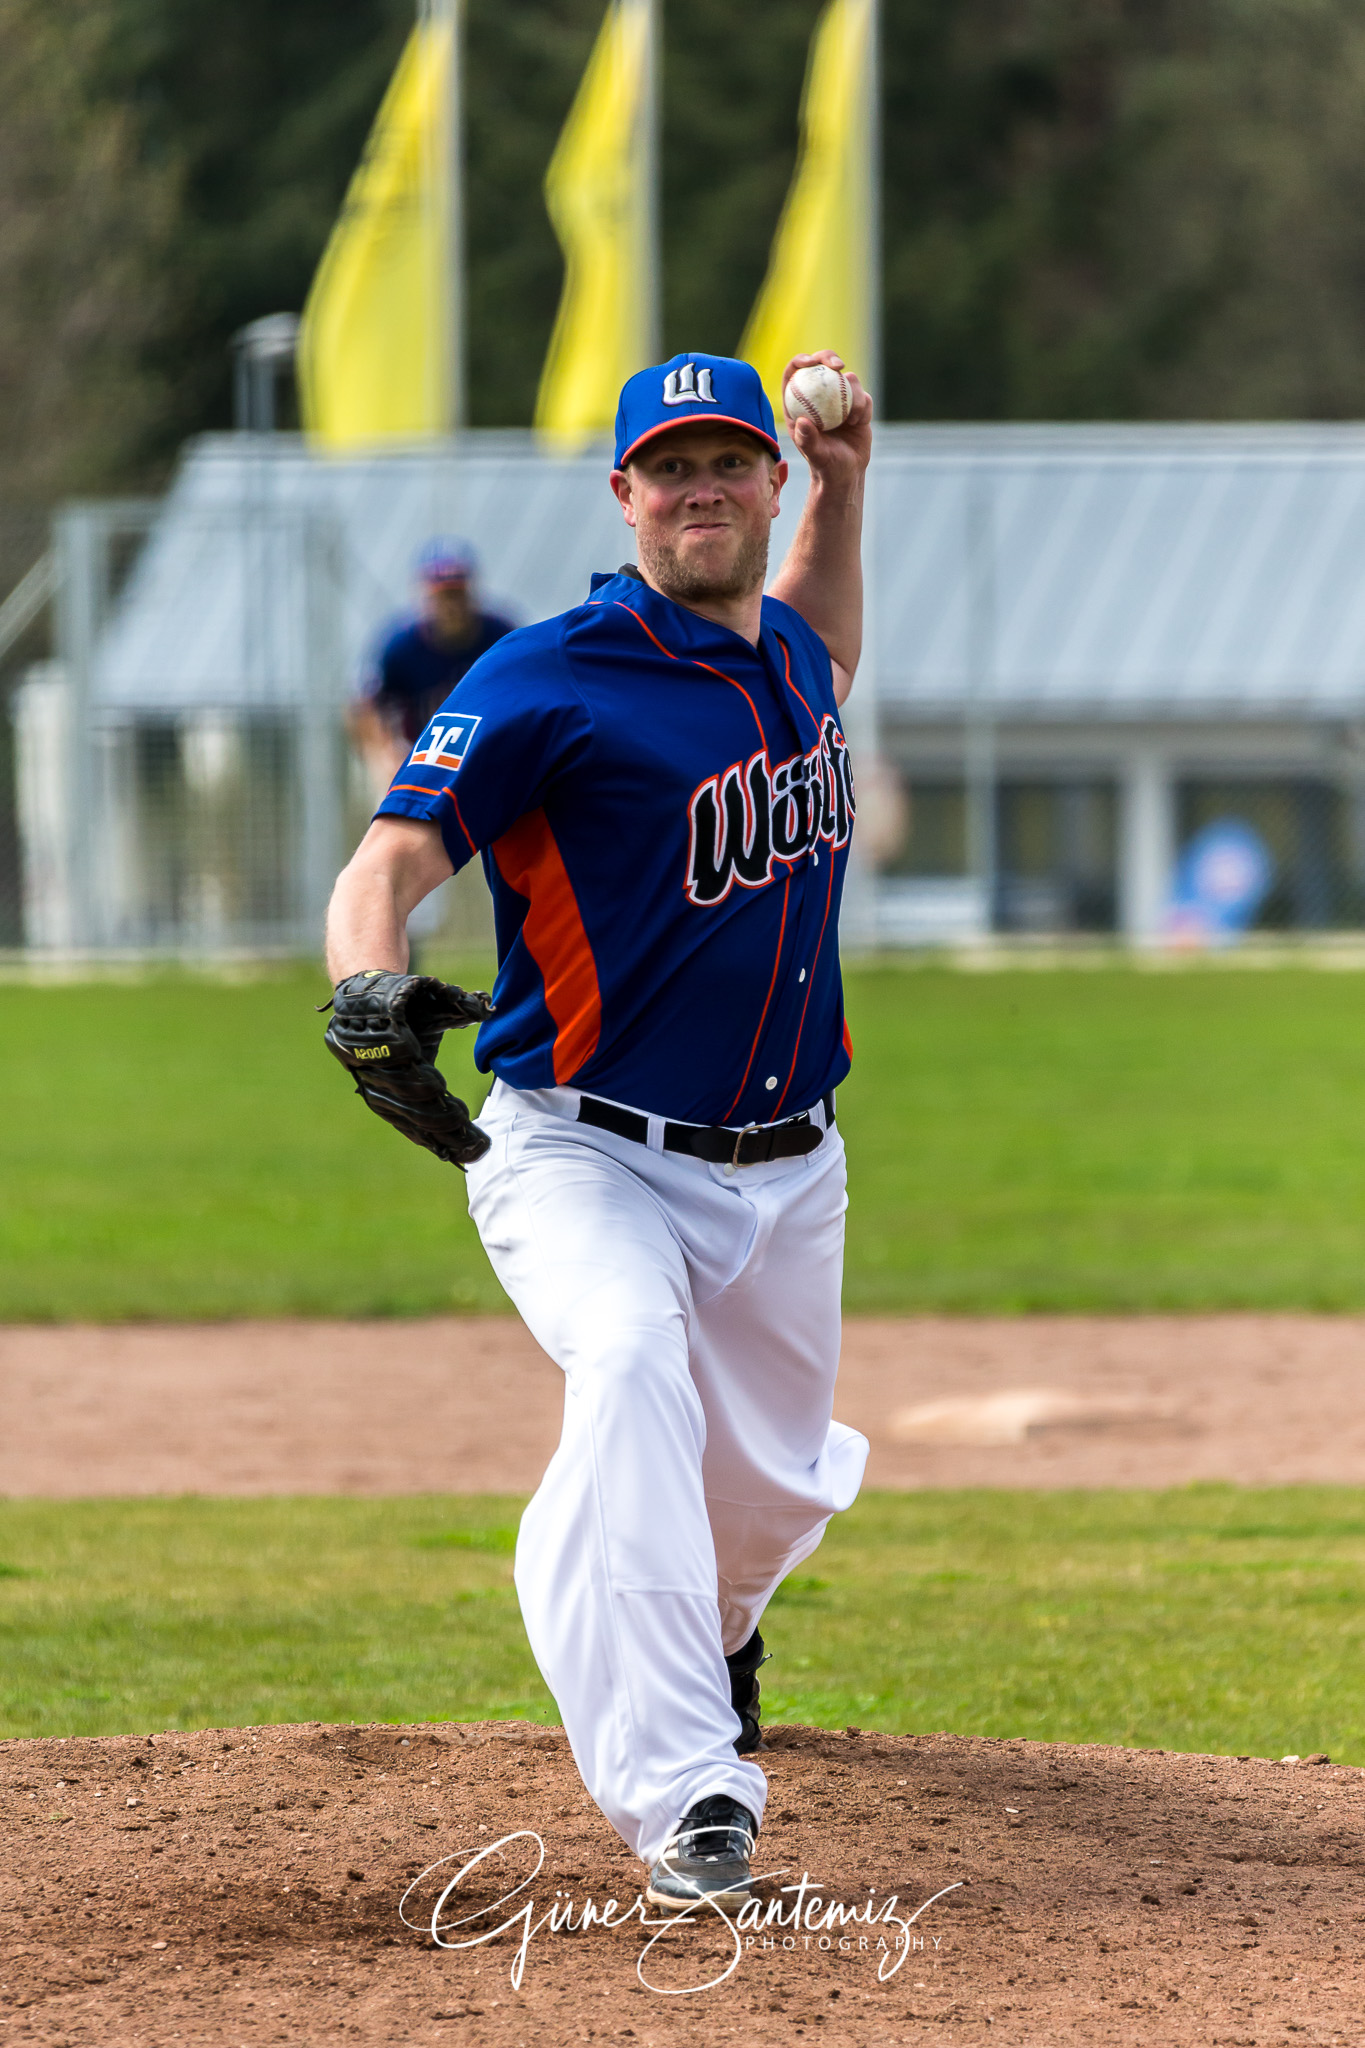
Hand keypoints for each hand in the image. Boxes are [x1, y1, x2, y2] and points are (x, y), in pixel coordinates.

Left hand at [780, 350, 872, 490]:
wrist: (846, 473)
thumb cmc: (826, 466)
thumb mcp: (816, 455)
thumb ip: (808, 440)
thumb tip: (803, 421)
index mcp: (799, 404)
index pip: (794, 374)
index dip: (800, 361)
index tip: (810, 362)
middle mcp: (818, 398)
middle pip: (821, 365)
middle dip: (828, 357)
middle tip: (838, 366)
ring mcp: (839, 400)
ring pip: (847, 379)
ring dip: (853, 393)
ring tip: (852, 419)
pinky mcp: (857, 405)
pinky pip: (863, 396)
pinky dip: (863, 407)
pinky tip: (859, 423)